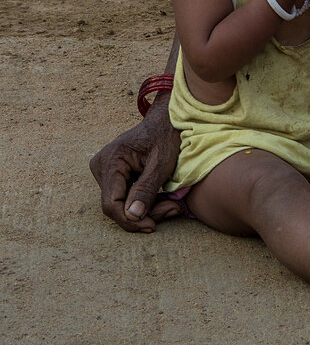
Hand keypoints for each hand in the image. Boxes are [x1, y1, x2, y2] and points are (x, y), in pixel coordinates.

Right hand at [89, 102, 181, 233]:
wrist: (167, 119)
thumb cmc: (166, 136)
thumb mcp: (161, 163)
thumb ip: (146, 189)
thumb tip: (132, 217)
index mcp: (111, 160)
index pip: (111, 203)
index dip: (130, 220)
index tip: (152, 225)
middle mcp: (102, 165)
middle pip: (117, 205)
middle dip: (143, 214)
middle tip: (172, 210)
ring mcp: (105, 170)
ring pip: (121, 204)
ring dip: (146, 209)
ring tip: (171, 205)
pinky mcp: (113, 175)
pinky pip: (125, 197)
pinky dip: (144, 202)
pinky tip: (162, 200)